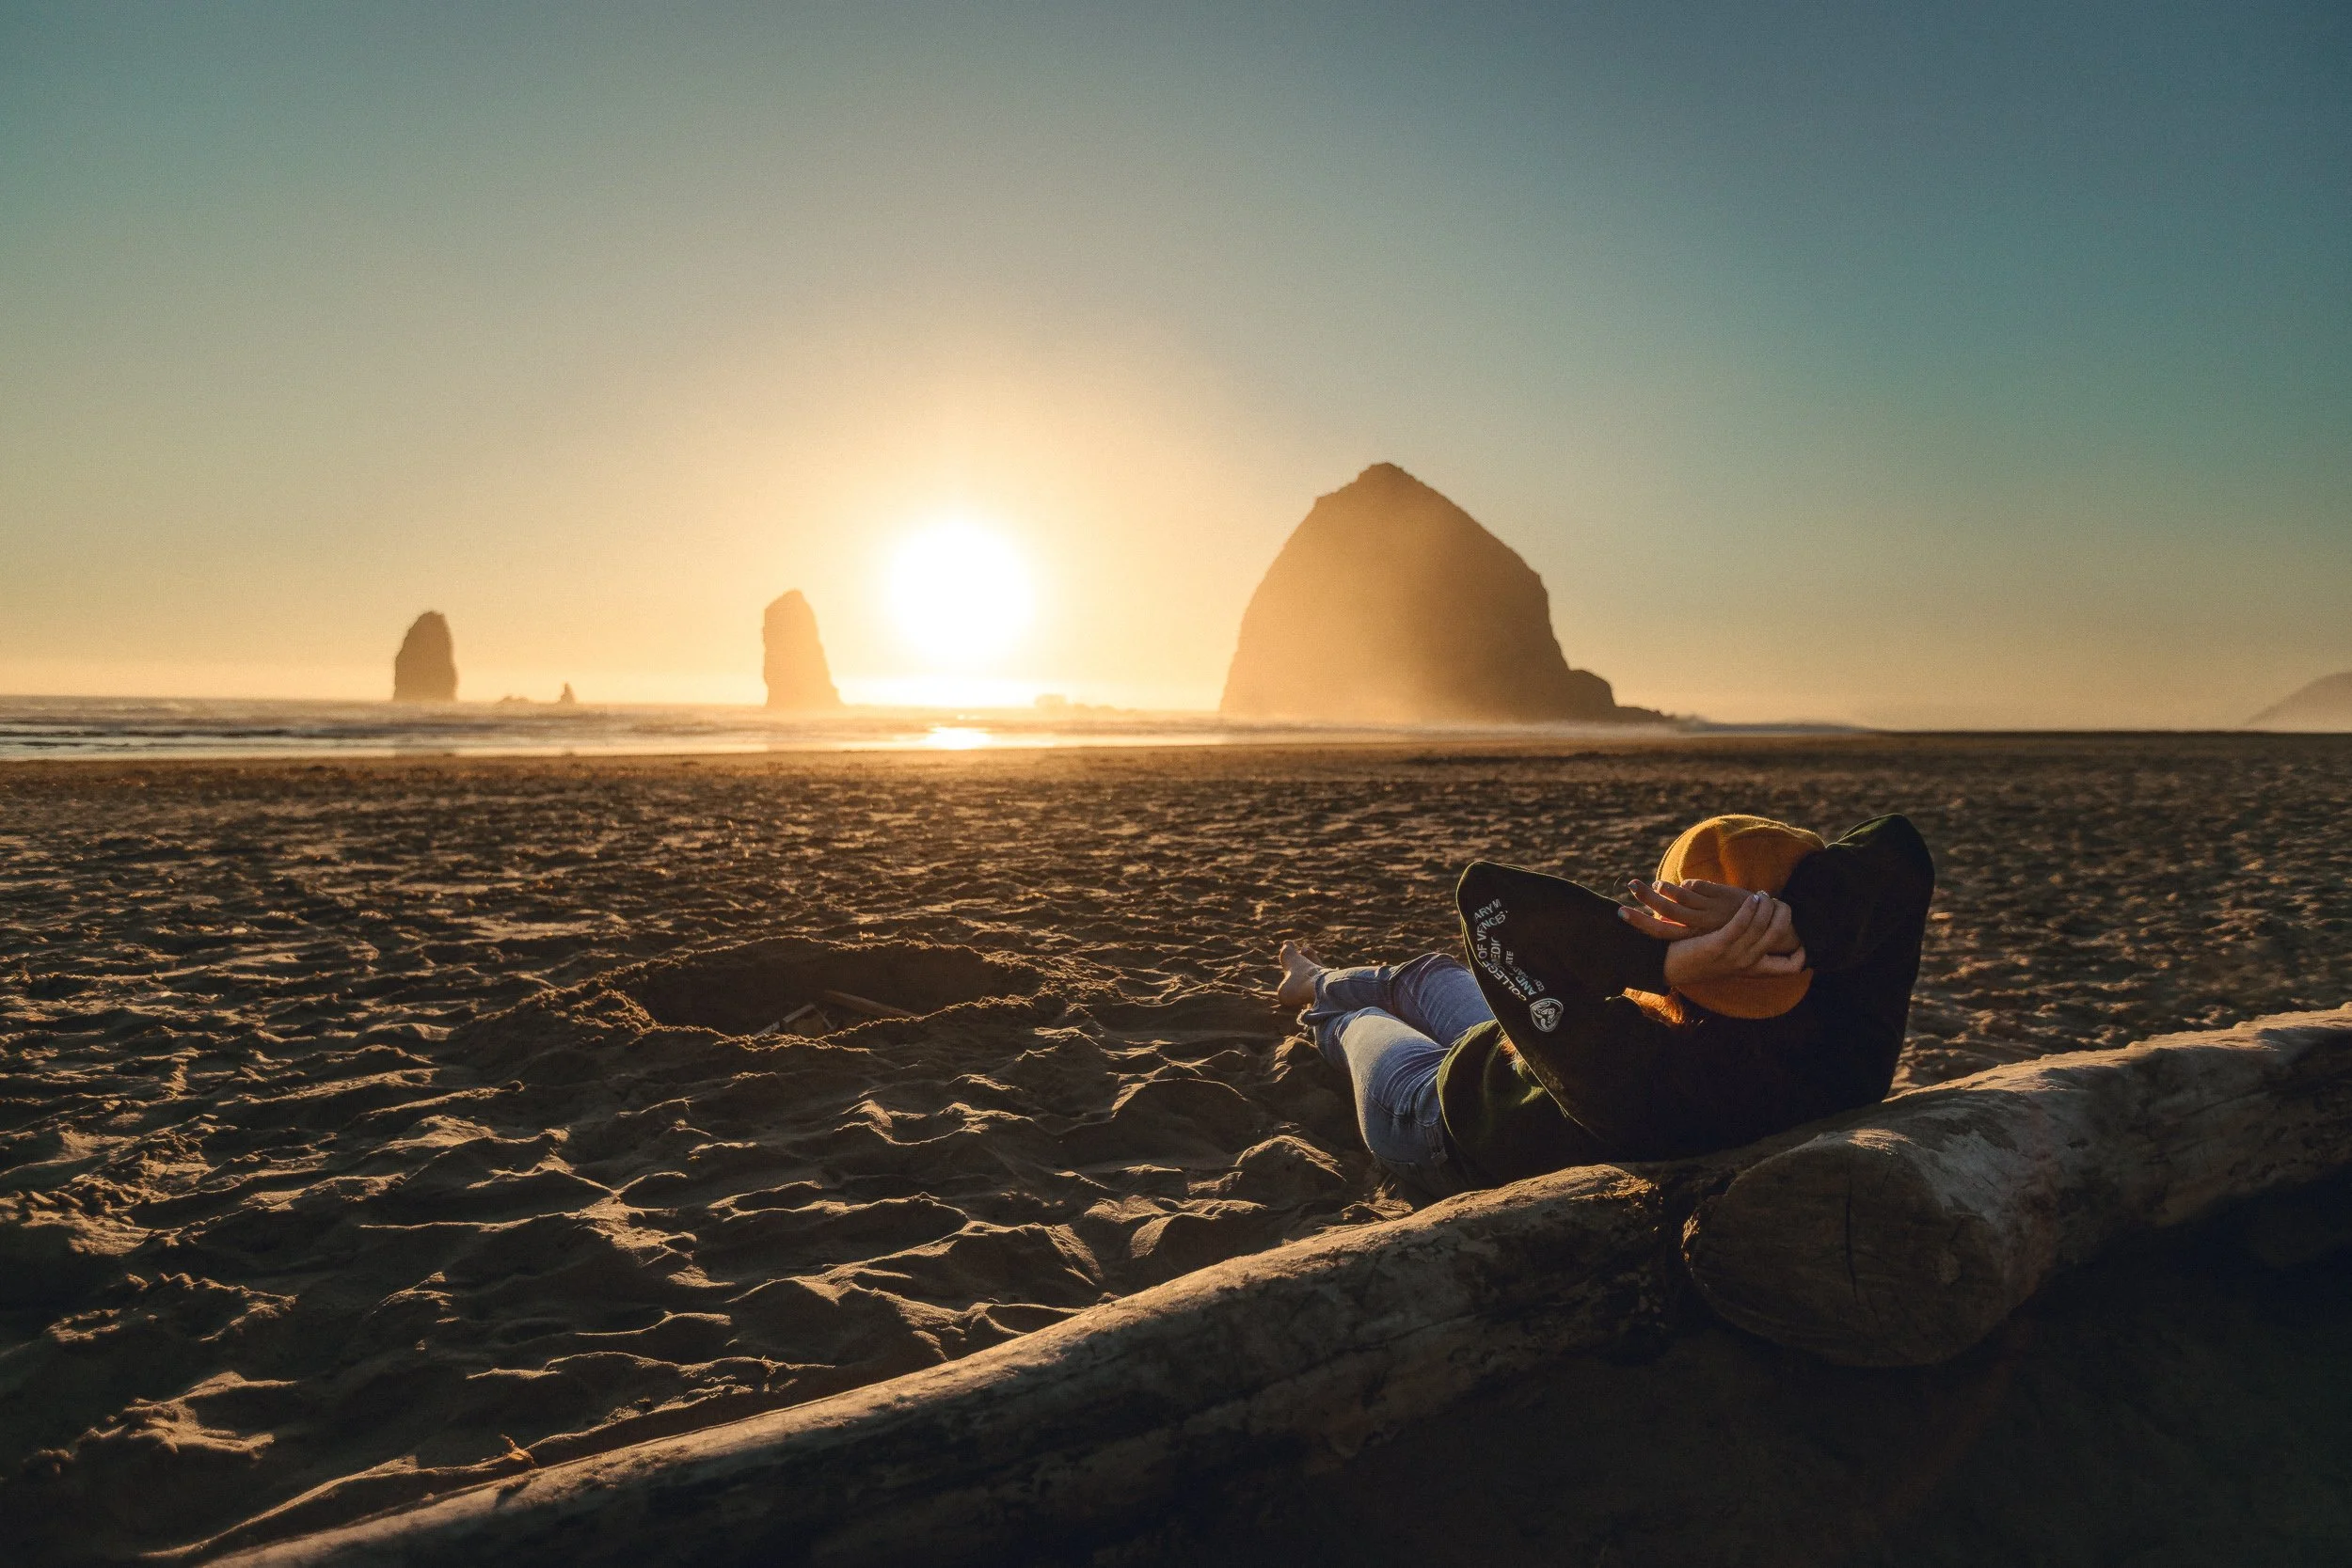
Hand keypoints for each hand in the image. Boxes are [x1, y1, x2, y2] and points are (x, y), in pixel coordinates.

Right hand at [1618, 878, 1752, 938]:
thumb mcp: (1709, 938)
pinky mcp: (1721, 897)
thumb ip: (1688, 929)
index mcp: (1694, 937)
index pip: (1659, 931)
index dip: (1639, 922)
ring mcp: (1710, 911)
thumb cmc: (1736, 936)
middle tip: (1630, 886)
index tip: (1620, 912)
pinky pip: (1696, 887)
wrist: (1772, 932)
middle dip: (1644, 899)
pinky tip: (1679, 884)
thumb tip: (1666, 921)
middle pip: (1664, 911)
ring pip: (1679, 896)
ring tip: (1653, 885)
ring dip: (1663, 888)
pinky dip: (1685, 885)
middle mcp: (1700, 925)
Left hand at [1662, 892, 1807, 990]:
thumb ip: (1745, 946)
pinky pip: (1742, 924)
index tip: (1801, 939)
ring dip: (1766, 906)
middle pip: (1779, 936)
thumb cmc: (1698, 955)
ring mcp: (1733, 956)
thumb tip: (1761, 930)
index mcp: (1752, 968)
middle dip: (1783, 914)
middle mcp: (1747, 964)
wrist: (1667, 966)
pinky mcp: (1718, 945)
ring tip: (1762, 895)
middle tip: (1776, 902)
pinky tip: (1751, 899)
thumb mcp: (1728, 954)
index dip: (1802, 955)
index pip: (1789, 968)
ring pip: (1762, 926)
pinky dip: (1750, 909)